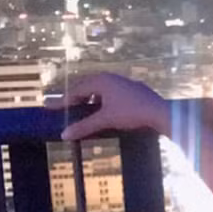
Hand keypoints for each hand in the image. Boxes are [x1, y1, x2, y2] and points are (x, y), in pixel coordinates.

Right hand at [52, 73, 169, 141]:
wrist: (160, 112)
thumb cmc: (131, 112)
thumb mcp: (106, 120)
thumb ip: (85, 126)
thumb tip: (64, 134)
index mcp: (101, 80)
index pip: (76, 90)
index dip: (63, 101)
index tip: (52, 108)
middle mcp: (111, 77)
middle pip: (87, 87)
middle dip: (75, 98)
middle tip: (65, 108)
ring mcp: (123, 82)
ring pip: (100, 89)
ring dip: (90, 99)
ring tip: (83, 111)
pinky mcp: (132, 90)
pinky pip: (111, 93)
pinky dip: (103, 101)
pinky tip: (104, 111)